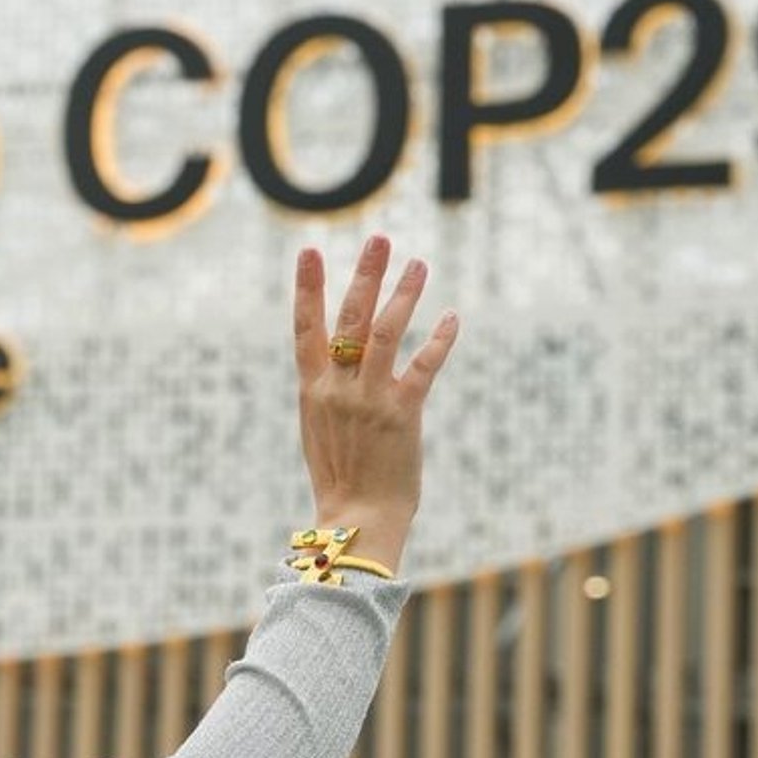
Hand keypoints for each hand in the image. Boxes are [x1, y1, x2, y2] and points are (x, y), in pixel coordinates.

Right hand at [291, 235, 458, 571]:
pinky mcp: (403, 413)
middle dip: (365, 275)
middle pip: (351, 318)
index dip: (307, 287)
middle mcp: (338, 388)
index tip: (309, 251)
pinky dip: (440, 340)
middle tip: (380, 238)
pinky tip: (452, 317)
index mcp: (312, 390)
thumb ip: (326, 391)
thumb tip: (334, 360)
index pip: (305, 327)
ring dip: (405, 294)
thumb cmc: (340, 478)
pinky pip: (424, 366)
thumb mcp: (319, 429)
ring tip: (419, 263)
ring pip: (388, 332)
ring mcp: (370, 398)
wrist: (358, 519)